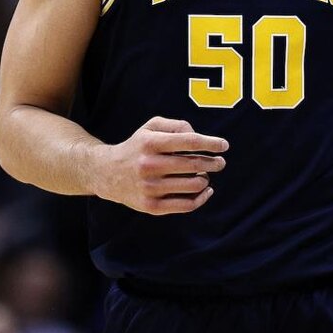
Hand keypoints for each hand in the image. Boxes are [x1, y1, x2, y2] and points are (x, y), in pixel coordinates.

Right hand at [92, 116, 227, 214]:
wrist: (107, 173)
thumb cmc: (137, 147)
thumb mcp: (151, 127)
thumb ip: (177, 125)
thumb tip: (199, 137)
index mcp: (150, 143)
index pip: (189, 141)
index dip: (211, 143)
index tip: (224, 145)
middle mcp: (149, 165)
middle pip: (194, 164)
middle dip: (213, 162)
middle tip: (220, 162)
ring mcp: (150, 188)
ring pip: (193, 185)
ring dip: (205, 178)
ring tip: (205, 174)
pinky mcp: (152, 206)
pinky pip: (186, 205)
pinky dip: (202, 198)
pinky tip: (206, 190)